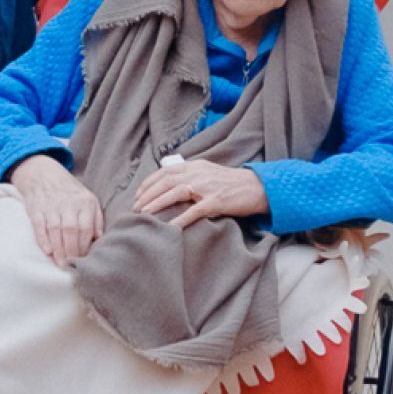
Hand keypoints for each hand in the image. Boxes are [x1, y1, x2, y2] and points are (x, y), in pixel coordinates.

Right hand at [8, 154, 103, 267]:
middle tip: (71, 266)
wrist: (43, 174)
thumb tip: (100, 240)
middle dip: (71, 251)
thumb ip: (96, 219)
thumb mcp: (88, 200)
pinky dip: (43, 239)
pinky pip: (39, 226)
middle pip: (71, 231)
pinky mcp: (36, 208)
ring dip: (58, 250)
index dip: (85, 247)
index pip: (86, 228)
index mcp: (85, 202)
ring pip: (56, 230)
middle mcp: (68, 203)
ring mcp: (51, 206)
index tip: (83, 259)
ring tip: (60, 264)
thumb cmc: (70, 192)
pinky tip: (48, 251)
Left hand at [131, 159, 267, 228]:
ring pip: (175, 193)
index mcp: (194, 166)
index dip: (148, 184)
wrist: (257, 187)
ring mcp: (206, 187)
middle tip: (135, 208)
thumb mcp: (208, 172)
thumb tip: (169, 184)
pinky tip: (170, 227)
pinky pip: (194, 211)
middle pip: (165, 182)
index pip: (164, 172)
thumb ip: (190, 175)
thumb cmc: (231, 183)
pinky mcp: (216, 201)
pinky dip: (180, 219)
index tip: (138, 195)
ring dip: (157, 204)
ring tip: (145, 215)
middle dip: (147, 195)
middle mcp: (198, 173)